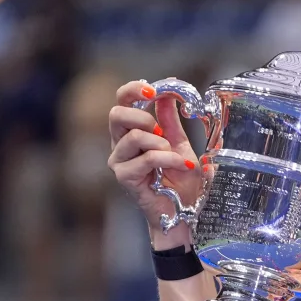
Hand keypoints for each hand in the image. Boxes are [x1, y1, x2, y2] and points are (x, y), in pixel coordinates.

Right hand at [107, 80, 204, 241]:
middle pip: (116, 114)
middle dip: (143, 116)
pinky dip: (168, 159)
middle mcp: (120, 145)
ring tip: (176, 156)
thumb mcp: (179, 144)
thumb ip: (170, 120)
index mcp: (131, 132)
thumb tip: (168, 92)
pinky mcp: (124, 177)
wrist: (184, 212)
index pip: (121, 102)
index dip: (133, 90)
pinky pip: (146, 158)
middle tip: (161, 130)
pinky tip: (182, 166)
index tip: (153, 89)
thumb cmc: (180, 182)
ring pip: (133, 136)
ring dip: (161, 143)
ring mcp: (119, 161)